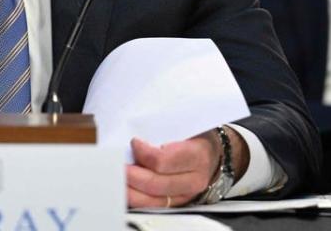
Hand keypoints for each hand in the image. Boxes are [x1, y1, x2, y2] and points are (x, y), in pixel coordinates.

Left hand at [126, 128, 249, 207]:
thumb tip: (136, 125)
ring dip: (130, 189)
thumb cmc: (198, 135)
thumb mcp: (187, 124)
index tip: (133, 142)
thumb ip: (164, 126)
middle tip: (115, 164)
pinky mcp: (178, 203)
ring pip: (153, 200)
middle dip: (130, 175)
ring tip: (115, 177)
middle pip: (155, 183)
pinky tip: (125, 187)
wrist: (215, 153)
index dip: (143, 153)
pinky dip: (137, 198)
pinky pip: (154, 206)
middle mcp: (194, 179)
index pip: (163, 160)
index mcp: (197, 155)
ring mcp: (186, 194)